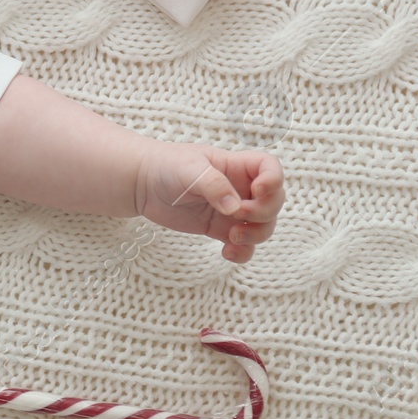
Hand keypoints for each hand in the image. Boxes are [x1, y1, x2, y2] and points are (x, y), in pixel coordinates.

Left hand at [134, 143, 283, 263]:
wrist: (142, 183)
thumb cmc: (166, 166)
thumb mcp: (188, 169)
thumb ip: (213, 185)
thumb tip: (235, 209)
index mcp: (236, 166)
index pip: (271, 168)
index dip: (273, 180)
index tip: (257, 191)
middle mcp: (240, 188)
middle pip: (274, 202)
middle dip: (263, 213)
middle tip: (238, 215)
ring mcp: (232, 210)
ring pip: (264, 226)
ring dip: (256, 236)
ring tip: (231, 237)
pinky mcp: (220, 229)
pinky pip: (244, 245)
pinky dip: (243, 252)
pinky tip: (226, 252)